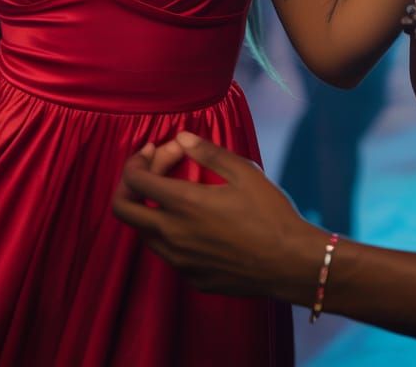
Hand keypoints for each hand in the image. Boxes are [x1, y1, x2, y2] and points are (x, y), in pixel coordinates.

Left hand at [112, 131, 323, 300]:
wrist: (293, 264)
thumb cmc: (271, 214)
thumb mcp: (243, 172)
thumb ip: (207, 152)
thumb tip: (181, 137)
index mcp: (183, 204)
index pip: (134, 180)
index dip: (138, 160)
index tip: (155, 150)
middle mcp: (174, 236)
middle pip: (123, 210)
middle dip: (128, 184)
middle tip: (151, 170)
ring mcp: (181, 262)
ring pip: (144, 233)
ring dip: (150, 209)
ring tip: (177, 193)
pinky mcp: (193, 279)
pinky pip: (168, 254)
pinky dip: (170, 233)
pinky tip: (196, 222)